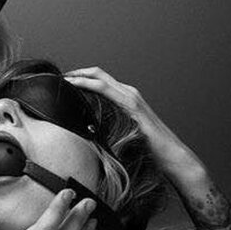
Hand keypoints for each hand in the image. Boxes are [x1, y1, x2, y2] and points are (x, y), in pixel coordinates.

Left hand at [64, 68, 230, 229]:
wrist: (172, 157)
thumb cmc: (149, 150)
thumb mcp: (124, 134)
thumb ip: (111, 127)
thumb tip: (89, 133)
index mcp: (127, 99)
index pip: (100, 80)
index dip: (81, 77)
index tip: (63, 81)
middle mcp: (129, 93)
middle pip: (98, 73)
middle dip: (77, 72)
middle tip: (58, 76)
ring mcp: (132, 97)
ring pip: (100, 77)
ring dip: (79, 75)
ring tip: (62, 79)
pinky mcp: (132, 106)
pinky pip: (106, 90)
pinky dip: (88, 84)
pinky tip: (75, 87)